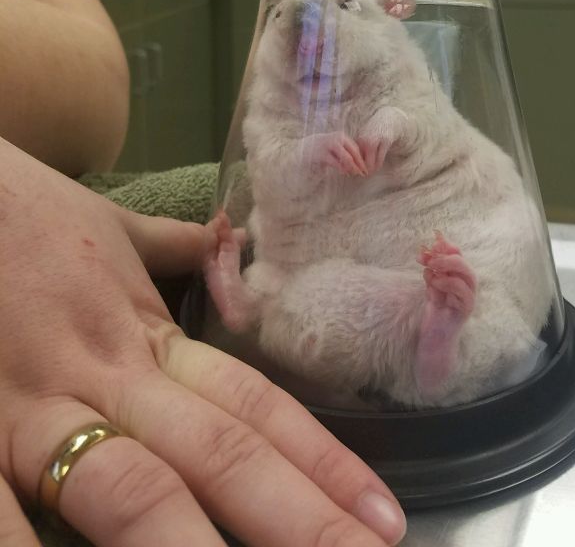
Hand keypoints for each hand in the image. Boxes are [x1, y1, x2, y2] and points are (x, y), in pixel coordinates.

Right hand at [0, 138, 405, 545]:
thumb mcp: (104, 225)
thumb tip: (231, 238)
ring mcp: (31, 408)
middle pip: (219, 456)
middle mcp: (105, 375)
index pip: (254, 405)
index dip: (324, 462)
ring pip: (128, 491)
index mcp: (144, 335)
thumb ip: (172, 249)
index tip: (385, 518)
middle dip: (298, 522)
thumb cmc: (15, 210)